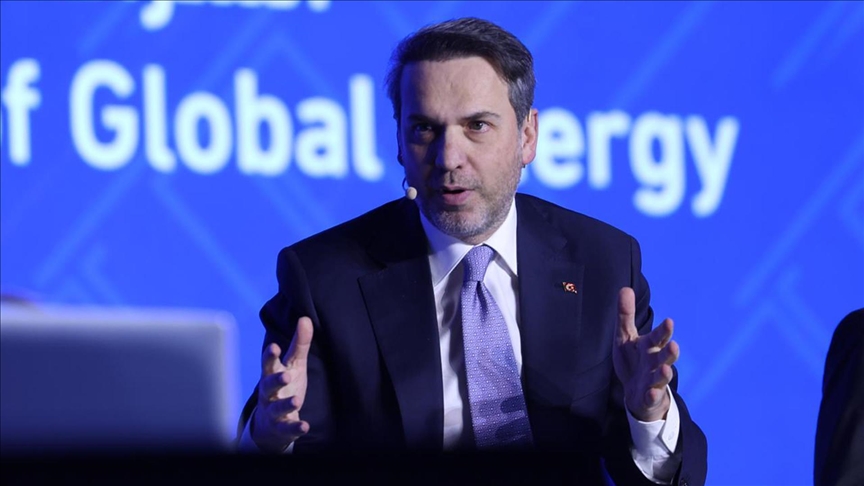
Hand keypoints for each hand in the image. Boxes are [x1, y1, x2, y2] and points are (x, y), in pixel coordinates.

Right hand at [251, 316, 312, 450]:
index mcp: (271, 374)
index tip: (273, 347)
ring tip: (296, 400)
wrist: (270, 423)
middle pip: (268, 385)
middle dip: (275, 380)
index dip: (270, 356)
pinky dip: (295, 427)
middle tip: (285, 375)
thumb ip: (299, 344)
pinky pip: (287, 428)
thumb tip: (305, 318)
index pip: (268, 364)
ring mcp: (274, 411)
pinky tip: (305, 426)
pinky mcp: (281, 427)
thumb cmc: (283, 386)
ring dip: (286, 404)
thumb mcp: (293, 364)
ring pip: (277, 408)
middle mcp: (269, 392)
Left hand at [612, 287, 678, 421]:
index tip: (669, 321)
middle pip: (663, 356)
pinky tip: (651, 393)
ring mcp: (653, 380)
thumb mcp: (625, 337)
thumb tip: (625, 288)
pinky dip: (652, 395)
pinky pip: (651, 396)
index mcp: (649, 347)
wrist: (636, 392)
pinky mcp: (648, 396)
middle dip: (669, 352)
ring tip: (667, 369)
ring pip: (661, 377)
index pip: (657, 337)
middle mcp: (654, 362)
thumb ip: (626, 315)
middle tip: (674, 345)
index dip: (663, 330)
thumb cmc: (633, 360)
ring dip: (664, 373)